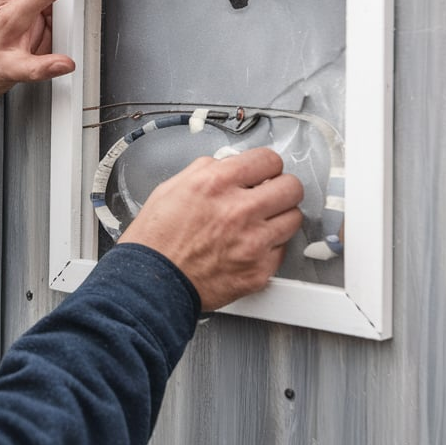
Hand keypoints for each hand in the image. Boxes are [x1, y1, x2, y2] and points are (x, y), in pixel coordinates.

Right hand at [119, 148, 303, 311]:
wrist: (151, 285)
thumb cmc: (155, 242)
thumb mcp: (171, 188)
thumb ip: (206, 171)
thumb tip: (227, 164)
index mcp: (216, 184)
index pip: (269, 159)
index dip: (266, 165)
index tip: (264, 172)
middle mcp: (238, 210)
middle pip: (292, 187)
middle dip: (280, 188)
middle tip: (269, 195)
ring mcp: (253, 243)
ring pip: (294, 218)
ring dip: (279, 217)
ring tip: (259, 223)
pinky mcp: (258, 271)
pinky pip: (282, 250)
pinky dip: (270, 248)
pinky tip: (249, 247)